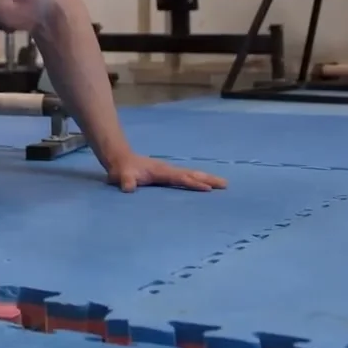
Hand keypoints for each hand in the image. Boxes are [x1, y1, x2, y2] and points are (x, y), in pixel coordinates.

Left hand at [105, 152, 228, 192]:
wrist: (121, 159)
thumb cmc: (123, 170)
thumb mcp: (122, 175)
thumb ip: (126, 181)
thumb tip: (128, 188)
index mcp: (161, 171)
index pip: (180, 178)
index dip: (193, 183)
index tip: (208, 189)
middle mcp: (169, 169)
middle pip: (192, 174)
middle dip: (208, 179)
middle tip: (225, 184)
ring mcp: (170, 171)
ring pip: (192, 174)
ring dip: (207, 178)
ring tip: (223, 184)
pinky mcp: (169, 174)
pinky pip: (187, 177)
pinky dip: (199, 180)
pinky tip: (207, 184)